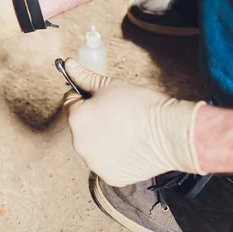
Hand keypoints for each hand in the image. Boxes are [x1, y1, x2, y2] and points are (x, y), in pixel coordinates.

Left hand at [62, 59, 206, 186]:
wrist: (171, 133)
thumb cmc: (139, 106)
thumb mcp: (108, 85)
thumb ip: (84, 76)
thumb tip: (68, 63)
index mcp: (76, 119)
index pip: (70, 102)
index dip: (85, 97)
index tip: (100, 97)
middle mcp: (79, 144)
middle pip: (80, 125)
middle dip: (93, 117)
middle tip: (117, 113)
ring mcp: (94, 162)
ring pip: (92, 145)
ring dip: (102, 137)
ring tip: (126, 129)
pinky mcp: (110, 176)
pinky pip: (107, 162)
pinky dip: (115, 155)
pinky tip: (131, 146)